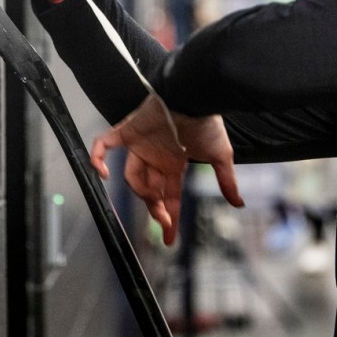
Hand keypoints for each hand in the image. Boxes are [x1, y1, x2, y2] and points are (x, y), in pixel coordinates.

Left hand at [91, 95, 242, 244]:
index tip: (170, 239)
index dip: (170, 218)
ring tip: (153, 194)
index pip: (170, 196)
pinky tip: (101, 171)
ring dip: (140, 189)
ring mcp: (140, 145)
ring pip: (131, 175)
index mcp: (175, 163)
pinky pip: (104, 145)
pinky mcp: (127, 131)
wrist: (194, 97)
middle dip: (155, 207)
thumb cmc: (207, 124)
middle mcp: (156, 157)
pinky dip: (97, 157)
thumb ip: (226, 180)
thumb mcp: (221, 155)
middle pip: (149, 190)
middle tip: (163, 219)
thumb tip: (239, 203)